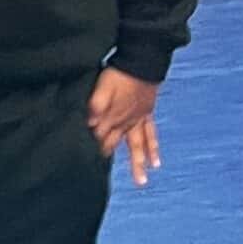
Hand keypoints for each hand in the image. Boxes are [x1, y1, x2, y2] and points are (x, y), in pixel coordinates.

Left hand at [89, 69, 161, 185]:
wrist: (142, 62)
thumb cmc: (119, 74)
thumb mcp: (102, 87)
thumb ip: (96, 105)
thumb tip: (90, 124)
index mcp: (113, 116)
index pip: (101, 138)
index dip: (94, 148)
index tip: (86, 163)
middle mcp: (127, 122)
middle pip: (116, 144)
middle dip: (111, 159)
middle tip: (104, 179)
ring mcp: (138, 119)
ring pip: (138, 146)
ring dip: (138, 163)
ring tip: (141, 181)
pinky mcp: (146, 113)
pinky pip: (151, 135)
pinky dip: (153, 148)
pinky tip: (157, 161)